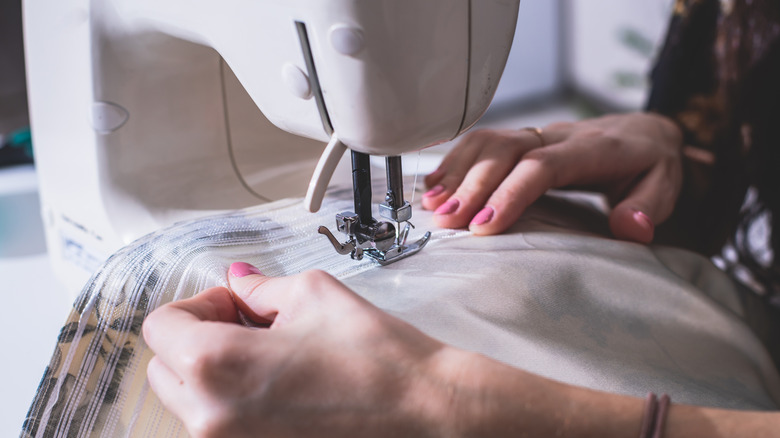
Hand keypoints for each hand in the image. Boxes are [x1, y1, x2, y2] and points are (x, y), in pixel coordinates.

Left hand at [142, 264, 457, 437]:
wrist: (427, 414)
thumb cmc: (378, 358)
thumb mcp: (313, 295)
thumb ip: (260, 288)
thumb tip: (237, 280)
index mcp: (218, 365)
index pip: (160, 327)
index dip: (198, 304)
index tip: (235, 304)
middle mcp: (211, 418)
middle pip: (166, 368)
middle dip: (198, 338)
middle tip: (250, 326)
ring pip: (191, 402)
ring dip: (215, 373)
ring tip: (273, 358)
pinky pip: (222, 428)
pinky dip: (235, 404)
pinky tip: (284, 388)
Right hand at [422, 113, 683, 242]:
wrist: (643, 134)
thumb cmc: (650, 167)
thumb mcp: (665, 187)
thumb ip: (648, 207)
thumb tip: (630, 227)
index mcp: (593, 148)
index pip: (542, 165)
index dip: (510, 193)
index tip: (485, 227)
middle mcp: (559, 135)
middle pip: (504, 150)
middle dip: (471, 186)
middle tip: (447, 222)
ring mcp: (538, 133)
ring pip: (488, 141)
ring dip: (456, 172)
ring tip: (432, 206)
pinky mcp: (523, 138)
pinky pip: (482, 141)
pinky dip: (454, 162)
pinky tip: (434, 186)